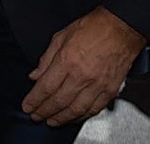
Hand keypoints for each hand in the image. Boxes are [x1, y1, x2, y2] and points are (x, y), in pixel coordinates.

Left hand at [22, 7, 145, 126]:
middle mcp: (82, 75)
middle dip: (44, 111)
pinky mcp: (110, 90)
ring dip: (61, 118)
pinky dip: (82, 116)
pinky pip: (94, 109)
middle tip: (36, 116)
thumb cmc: (94, 27)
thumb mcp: (61, 36)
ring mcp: (98, 85)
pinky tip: (73, 117)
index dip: (34, 100)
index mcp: (67, 60)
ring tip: (51, 121)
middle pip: (59, 101)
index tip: (27, 106)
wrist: (122, 28)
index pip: (46, 87)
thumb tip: (35, 76)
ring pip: (76, 109)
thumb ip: (46, 58)